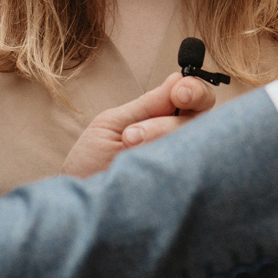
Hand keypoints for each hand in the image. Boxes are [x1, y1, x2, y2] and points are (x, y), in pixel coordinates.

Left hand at [59, 72, 216, 177]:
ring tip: (127, 145)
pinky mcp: (176, 189)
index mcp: (165, 117)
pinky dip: (162, 164)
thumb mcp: (115, 123)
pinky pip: (185, 172)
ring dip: (157, 138)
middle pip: (199, 120)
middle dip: (167, 122)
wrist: (77, 199)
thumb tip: (178, 79)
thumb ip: (149, 104)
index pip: (198, 97)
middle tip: (133, 133)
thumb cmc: (92, 160)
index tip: (179, 93)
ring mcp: (179, 164)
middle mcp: (178, 139)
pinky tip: (140, 164)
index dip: (195, 91)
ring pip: (190, 143)